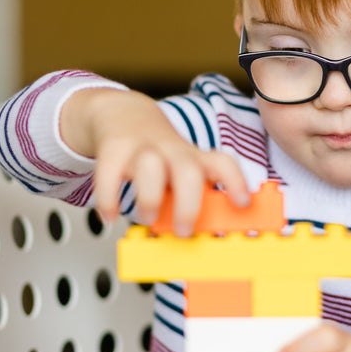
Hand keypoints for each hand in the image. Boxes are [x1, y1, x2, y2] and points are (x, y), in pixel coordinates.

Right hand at [61, 88, 248, 235]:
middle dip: (188, 205)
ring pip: (149, 166)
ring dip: (149, 198)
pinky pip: (108, 173)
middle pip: (187, 171)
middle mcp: (171, 152)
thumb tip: (203, 236)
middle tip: (183, 231)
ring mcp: (142, 149)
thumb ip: (190, 197)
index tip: (242, 203)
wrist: (123, 115)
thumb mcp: (180, 169)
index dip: (234, 182)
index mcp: (193, 158)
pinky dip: (108, 199)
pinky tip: (110, 215)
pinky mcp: (114, 150)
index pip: (221, 163)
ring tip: (147, 217)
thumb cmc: (157, 154)